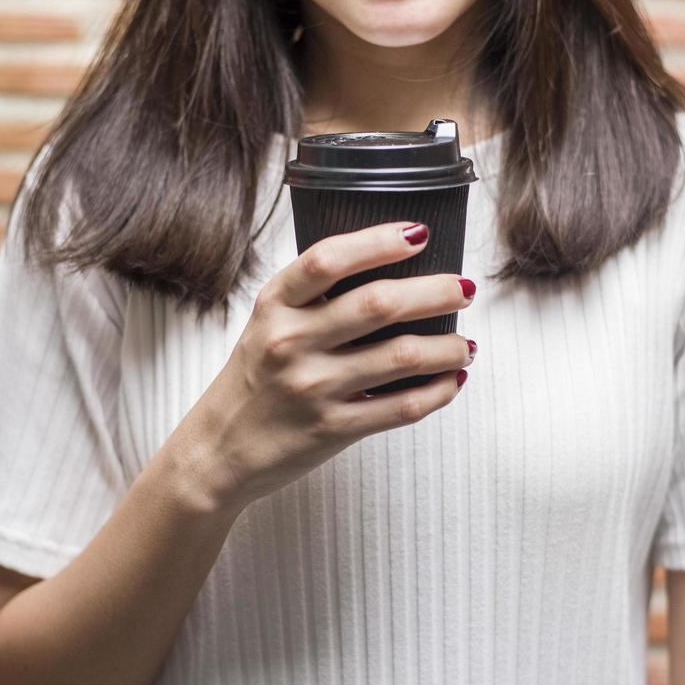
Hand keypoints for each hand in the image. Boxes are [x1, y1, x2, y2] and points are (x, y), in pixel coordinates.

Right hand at [177, 220, 475, 510]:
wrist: (219, 450)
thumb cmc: (255, 378)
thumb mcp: (268, 323)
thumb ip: (314, 296)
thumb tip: (393, 268)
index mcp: (275, 305)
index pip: (328, 259)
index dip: (379, 241)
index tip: (420, 234)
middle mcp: (291, 341)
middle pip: (379, 304)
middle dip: (436, 291)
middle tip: (464, 288)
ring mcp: (312, 388)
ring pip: (401, 356)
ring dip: (448, 346)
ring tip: (465, 342)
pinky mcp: (332, 429)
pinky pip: (402, 408)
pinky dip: (438, 391)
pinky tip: (451, 380)